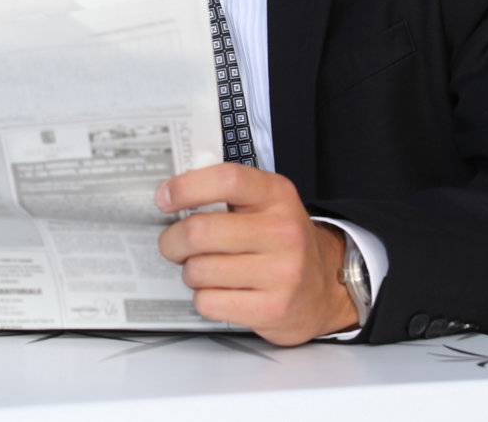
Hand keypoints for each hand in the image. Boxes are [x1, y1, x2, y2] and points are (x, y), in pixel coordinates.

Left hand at [156, 163, 357, 344]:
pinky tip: (221, 292)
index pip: (227, 180)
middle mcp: (282, 232)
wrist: (323, 287)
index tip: (164, 198)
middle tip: (173, 245)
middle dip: (172, 241)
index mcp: (277, 195)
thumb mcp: (264, 204)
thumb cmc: (279, 242)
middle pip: (200, 231)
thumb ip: (225, 193)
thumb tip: (170, 193)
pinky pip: (208, 302)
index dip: (186, 187)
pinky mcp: (272, 308)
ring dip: (190, 272)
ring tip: (206, 270)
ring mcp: (281, 273)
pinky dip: (204, 299)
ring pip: (199, 270)